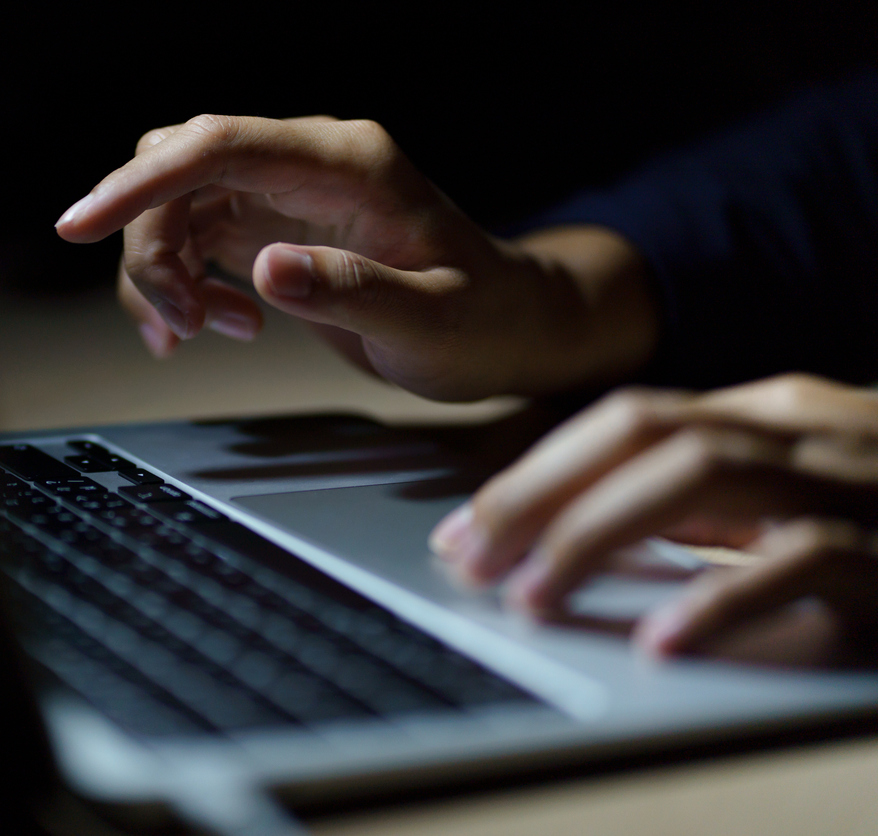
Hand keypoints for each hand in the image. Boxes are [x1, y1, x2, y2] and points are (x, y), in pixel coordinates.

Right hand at [56, 115, 657, 399]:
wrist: (503, 327)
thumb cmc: (481, 321)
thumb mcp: (432, 320)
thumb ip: (354, 291)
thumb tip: (266, 270)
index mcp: (347, 164)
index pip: (220, 146)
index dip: (142, 181)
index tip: (80, 224)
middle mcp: (306, 165)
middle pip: (179, 170)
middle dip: (151, 246)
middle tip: (179, 326)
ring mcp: (283, 193)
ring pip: (174, 206)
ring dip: (161, 273)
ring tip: (200, 334)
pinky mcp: (270, 225)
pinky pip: (191, 238)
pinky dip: (179, 286)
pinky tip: (212, 327)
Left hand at [430, 373, 877, 660]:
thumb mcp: (788, 493)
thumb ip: (704, 501)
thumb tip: (582, 526)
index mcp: (767, 413)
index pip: (623, 420)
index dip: (533, 470)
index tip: (466, 530)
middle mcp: (802, 429)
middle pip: (641, 433)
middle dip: (539, 494)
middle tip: (472, 562)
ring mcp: (853, 482)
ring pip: (701, 474)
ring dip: (597, 535)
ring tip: (532, 598)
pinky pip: (803, 561)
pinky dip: (721, 599)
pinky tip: (658, 642)